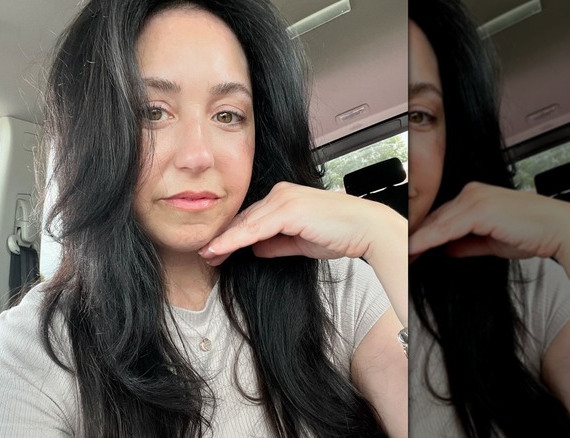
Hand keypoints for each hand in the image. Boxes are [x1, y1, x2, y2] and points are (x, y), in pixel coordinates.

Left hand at [198, 181, 407, 325]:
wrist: (365, 229)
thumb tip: (254, 249)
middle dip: (222, 237)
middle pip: (244, 218)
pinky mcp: (288, 209)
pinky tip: (220, 249)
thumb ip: (275, 244)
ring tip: (205, 254)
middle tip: (203, 253)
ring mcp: (283, 199)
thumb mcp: (300, 242)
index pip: (250, 218)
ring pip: (245, 223)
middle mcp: (280, 193)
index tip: (214, 250)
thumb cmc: (340, 233)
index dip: (231, 235)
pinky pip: (254, 228)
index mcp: (283, 198)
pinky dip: (235, 240)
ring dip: (223, 240)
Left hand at [409, 182, 569, 260]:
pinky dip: (427, 240)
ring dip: (415, 240)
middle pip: (434, 218)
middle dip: (414, 237)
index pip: (440, 217)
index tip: (407, 249)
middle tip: (396, 255)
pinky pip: (445, 228)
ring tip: (399, 256)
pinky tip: (414, 250)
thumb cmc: (534, 234)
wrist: (560, 230)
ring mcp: (474, 198)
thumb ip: (465, 244)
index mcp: (475, 197)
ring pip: (436, 223)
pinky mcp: (478, 209)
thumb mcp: (491, 242)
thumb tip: (445, 250)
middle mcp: (471, 193)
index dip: (422, 234)